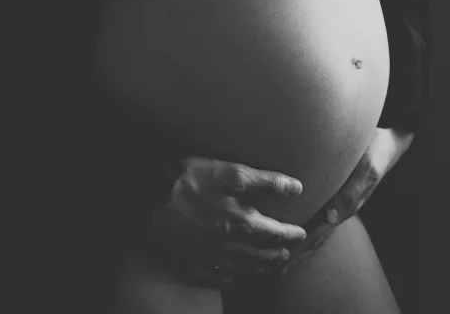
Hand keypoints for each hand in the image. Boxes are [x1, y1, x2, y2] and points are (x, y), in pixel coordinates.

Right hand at [147, 157, 307, 287]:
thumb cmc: (190, 180)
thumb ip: (266, 181)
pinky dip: (228, 278)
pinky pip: (214, 276)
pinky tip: (231, 277)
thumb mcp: (231, 172)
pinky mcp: (190, 261)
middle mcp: (229, 246)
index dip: (290, 233)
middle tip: (287, 255)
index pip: (275, 233)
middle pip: (260, 255)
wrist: (148, 197)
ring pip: (241, 268)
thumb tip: (296, 188)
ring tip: (268, 267)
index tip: (301, 234)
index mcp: (242, 224)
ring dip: (258, 267)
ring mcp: (209, 257)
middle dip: (276, 255)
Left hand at [280, 127, 414, 273]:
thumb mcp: (366, 170)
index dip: (301, 247)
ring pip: (318, 229)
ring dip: (301, 244)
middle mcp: (340, 209)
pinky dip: (308, 227)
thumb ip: (351, 193)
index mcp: (345, 207)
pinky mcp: (336, 194)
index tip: (283, 260)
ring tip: (282, 258)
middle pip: (316, 237)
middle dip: (298, 253)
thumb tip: (331, 217)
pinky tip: (297, 230)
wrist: (389, 143)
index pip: (319, 234)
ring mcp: (339, 203)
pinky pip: (320, 215)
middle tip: (276, 269)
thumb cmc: (375, 152)